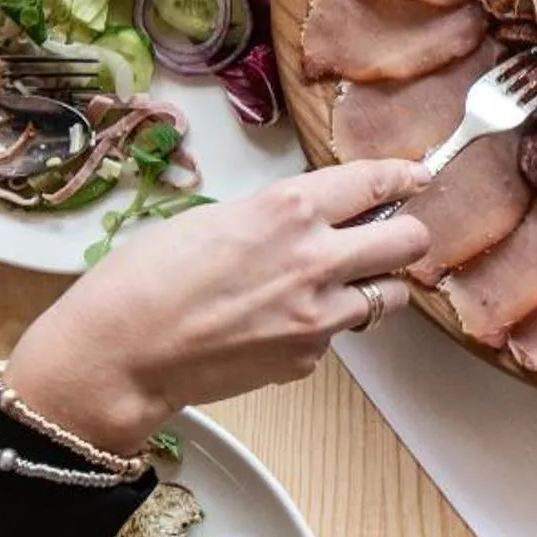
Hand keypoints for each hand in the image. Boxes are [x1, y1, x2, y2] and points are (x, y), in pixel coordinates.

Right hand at [0, 163, 432, 452]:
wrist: (119, 354)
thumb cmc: (143, 278)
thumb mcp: (213, 219)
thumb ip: (273, 218)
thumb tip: (306, 221)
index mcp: (288, 210)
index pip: (374, 184)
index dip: (403, 178)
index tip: (416, 177)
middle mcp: (316, 259)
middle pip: (409, 242)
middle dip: (406, 236)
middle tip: (391, 237)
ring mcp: (318, 316)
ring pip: (391, 297)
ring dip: (376, 287)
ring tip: (341, 286)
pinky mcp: (308, 359)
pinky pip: (338, 335)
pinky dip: (323, 327)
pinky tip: (281, 325)